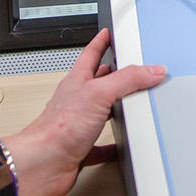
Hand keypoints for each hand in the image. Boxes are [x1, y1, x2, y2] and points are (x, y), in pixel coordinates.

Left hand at [0, 28, 165, 195]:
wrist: (43, 163)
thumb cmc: (58, 128)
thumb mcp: (98, 93)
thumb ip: (128, 79)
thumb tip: (152, 70)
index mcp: (78, 82)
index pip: (91, 54)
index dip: (101, 41)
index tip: (108, 33)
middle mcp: (77, 101)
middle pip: (96, 82)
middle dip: (111, 74)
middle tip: (126, 67)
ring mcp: (78, 125)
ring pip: (99, 112)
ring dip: (114, 108)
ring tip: (127, 103)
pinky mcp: (81, 148)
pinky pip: (100, 145)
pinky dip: (113, 145)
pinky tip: (120, 146)